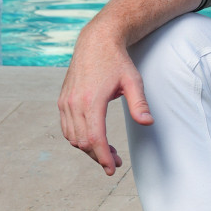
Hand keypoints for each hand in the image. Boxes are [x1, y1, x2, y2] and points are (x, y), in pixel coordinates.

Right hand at [58, 20, 152, 175]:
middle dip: (99, 156)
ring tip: (108, 151)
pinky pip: (66, 128)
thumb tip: (148, 123)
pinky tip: (93, 138)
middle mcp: (74, 103)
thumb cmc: (117, 61)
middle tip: (116, 161)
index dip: (103, 157)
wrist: (96, 41)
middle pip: (83, 142)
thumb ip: (139, 103)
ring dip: (88, 149)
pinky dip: (78, 138)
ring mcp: (65, 102)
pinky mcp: (62, 100)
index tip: (113, 169)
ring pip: (72, 137)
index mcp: (91, 100)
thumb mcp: (133, 80)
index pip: (95, 138)